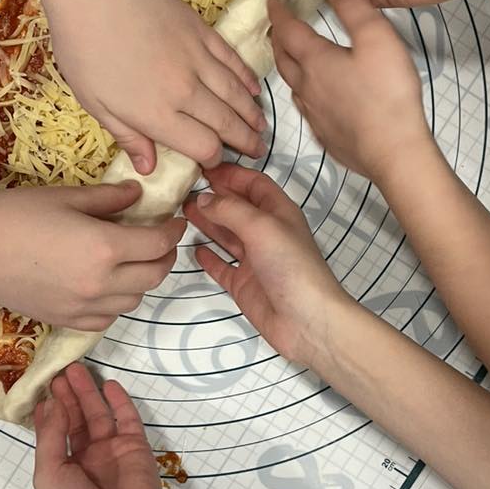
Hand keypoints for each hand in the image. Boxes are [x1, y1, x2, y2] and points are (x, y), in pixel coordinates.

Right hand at [0, 180, 184, 328]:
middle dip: (164, 257)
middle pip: (153, 276)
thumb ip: (108, 199)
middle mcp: (101, 284)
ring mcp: (84, 307)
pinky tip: (107, 285)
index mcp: (104, 248)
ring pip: (134, 301)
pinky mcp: (65, 321)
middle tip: (161, 241)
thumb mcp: (65, 197)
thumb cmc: (12, 215)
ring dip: (142, 281)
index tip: (175, 221)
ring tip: (134, 261)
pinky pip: (107, 318)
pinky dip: (117, 303)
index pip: (157, 244)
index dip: (172, 231)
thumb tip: (137, 195)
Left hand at [34, 363, 175, 488]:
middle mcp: (88, 458)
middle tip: (58, 371)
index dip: (49, 411)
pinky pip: (128, 420)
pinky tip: (108, 384)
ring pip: (99, 414)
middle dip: (67, 396)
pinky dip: (119, 402)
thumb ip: (50, 436)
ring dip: (87, 393)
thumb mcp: (49, 476)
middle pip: (76, 419)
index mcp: (64, 469)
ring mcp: (113, 451)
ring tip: (75, 369)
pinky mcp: (136, 448)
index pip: (55, 433)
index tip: (41, 387)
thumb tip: (50, 403)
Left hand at [38, 0, 264, 174]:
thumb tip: (149, 168)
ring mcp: (199, 60)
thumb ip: (128, 136)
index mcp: (158, 115)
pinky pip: (233, 61)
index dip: (214, 158)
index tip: (214, 161)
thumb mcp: (95, 103)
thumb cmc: (84, 49)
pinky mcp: (203, 33)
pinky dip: (246, 78)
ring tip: (261, 126)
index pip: (203, 146)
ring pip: (236, 94)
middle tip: (255, 149)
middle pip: (226, 123)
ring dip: (251, 113)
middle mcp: (186, 92)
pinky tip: (253, 89)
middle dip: (244, 140)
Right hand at [184, 164, 349, 365]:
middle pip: (238, 209)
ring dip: (208, 223)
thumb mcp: (261, 226)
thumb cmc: (293, 268)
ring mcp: (256, 261)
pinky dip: (210, 257)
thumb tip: (204, 199)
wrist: (306, 320)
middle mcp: (267, 234)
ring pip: (227, 236)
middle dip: (214, 198)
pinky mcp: (245, 285)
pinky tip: (196, 249)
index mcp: (279, 213)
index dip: (232, 175)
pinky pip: (223, 267)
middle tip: (186, 189)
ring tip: (183, 212)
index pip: (254, 184)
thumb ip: (230, 209)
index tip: (204, 168)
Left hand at [269, 0, 433, 187]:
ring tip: (292, 59)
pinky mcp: (326, 136)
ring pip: (292, 86)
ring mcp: (314, 115)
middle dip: (278, 40)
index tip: (271, 1)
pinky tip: (314, 98)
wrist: (393, 151)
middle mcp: (307, 87)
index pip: (288, 31)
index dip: (279, 14)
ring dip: (288, 68)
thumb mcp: (377, 37)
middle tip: (277, 29)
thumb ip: (354, 6)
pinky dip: (305, 95)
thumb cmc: (388, 92)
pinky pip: (307, 109)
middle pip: (283, 59)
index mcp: (315, 60)